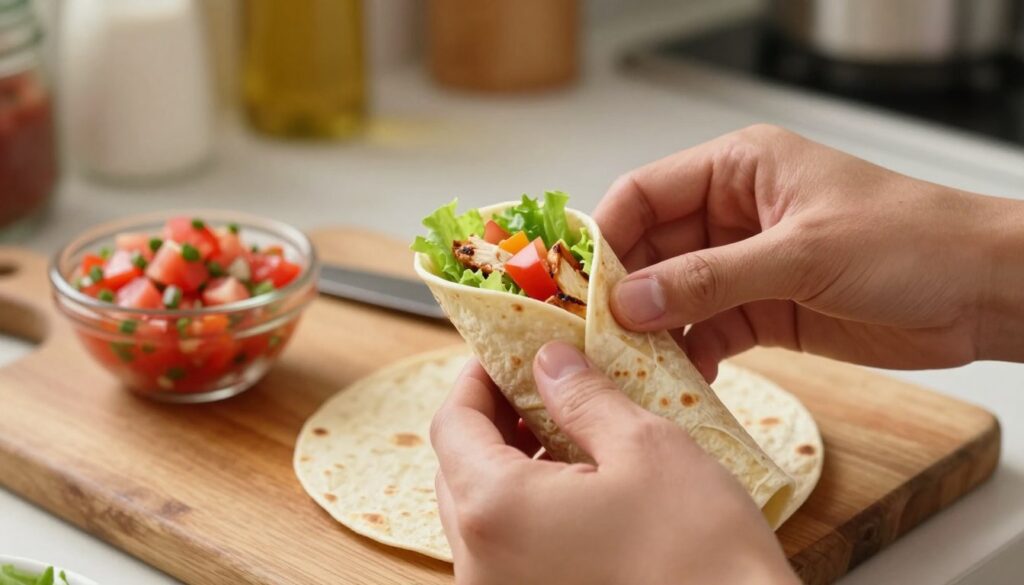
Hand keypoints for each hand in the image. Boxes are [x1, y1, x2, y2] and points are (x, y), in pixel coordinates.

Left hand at [431, 342, 797, 584]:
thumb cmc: (700, 552)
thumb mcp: (645, 448)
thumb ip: (583, 397)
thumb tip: (549, 362)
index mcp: (494, 511)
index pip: (452, 425)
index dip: (476, 379)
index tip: (506, 353)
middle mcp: (480, 564)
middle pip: (458, 470)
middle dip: (494, 420)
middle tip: (540, 386)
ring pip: (481, 513)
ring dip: (511, 464)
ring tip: (565, 431)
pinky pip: (507, 549)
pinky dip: (527, 508)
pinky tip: (576, 486)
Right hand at [596, 124, 1023, 379]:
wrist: (981, 292)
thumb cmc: (910, 241)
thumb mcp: (801, 254)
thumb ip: (710, 278)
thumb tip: (630, 300)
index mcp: (737, 171)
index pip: (645, 194)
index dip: (604, 235)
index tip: (575, 283)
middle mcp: (732, 214)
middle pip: (649, 250)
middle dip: (620, 292)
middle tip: (591, 336)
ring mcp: (744, 265)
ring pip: (671, 296)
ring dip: (649, 330)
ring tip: (625, 365)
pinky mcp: (762, 311)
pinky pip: (705, 330)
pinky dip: (687, 354)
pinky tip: (675, 377)